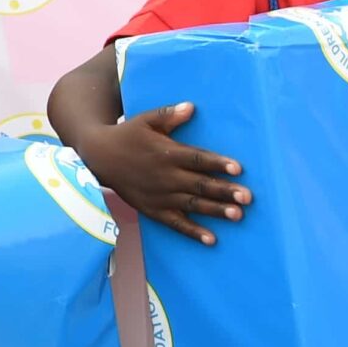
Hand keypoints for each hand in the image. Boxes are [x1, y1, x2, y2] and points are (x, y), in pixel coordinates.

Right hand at [79, 101, 246, 246]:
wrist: (99, 157)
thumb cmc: (127, 135)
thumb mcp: (145, 120)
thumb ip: (169, 115)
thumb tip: (192, 107)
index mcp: (166, 153)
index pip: (197, 159)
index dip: (217, 163)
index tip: (238, 169)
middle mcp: (166, 176)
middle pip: (200, 184)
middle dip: (224, 191)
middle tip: (248, 197)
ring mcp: (160, 196)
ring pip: (193, 205)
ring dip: (216, 211)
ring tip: (238, 215)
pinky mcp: (153, 210)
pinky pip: (176, 223)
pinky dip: (193, 232)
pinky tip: (212, 240)